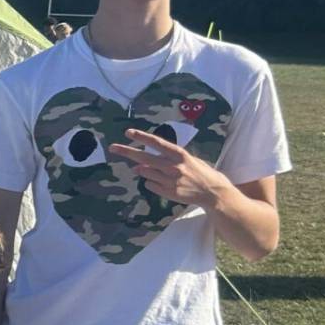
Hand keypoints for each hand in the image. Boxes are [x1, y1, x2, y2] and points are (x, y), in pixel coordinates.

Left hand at [108, 129, 229, 209]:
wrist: (213, 192)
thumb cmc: (199, 172)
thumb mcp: (186, 160)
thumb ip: (165, 160)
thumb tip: (138, 166)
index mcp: (180, 155)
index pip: (157, 143)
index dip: (142, 137)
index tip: (128, 132)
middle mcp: (173, 166)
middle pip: (144, 158)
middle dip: (126, 152)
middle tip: (112, 147)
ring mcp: (170, 180)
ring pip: (145, 172)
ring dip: (144, 170)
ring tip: (160, 171)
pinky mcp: (168, 192)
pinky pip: (150, 184)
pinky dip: (152, 182)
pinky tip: (165, 183)